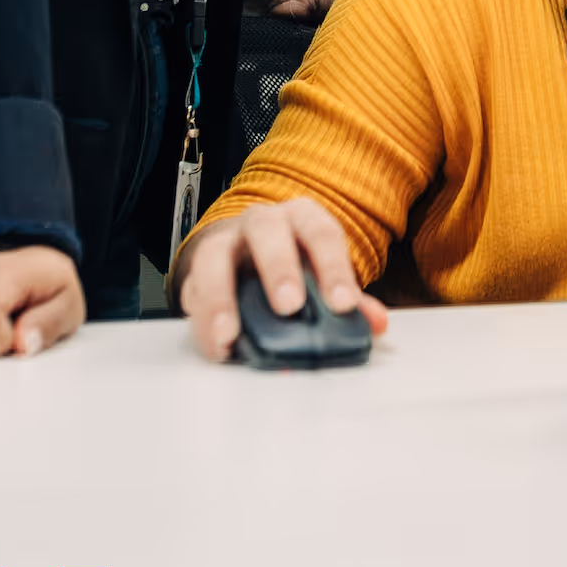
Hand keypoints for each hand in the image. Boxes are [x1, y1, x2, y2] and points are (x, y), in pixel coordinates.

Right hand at [171, 197, 389, 361]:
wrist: (252, 254)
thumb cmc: (296, 263)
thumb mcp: (325, 275)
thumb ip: (349, 299)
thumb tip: (375, 323)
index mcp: (301, 218)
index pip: (321, 233)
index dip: (333, 268)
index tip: (342, 305)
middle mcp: (261, 223)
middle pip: (266, 230)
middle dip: (278, 268)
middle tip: (289, 308)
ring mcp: (224, 243)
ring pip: (214, 256)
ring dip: (222, 298)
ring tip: (231, 336)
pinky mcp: (196, 273)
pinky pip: (192, 291)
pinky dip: (201, 323)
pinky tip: (216, 347)